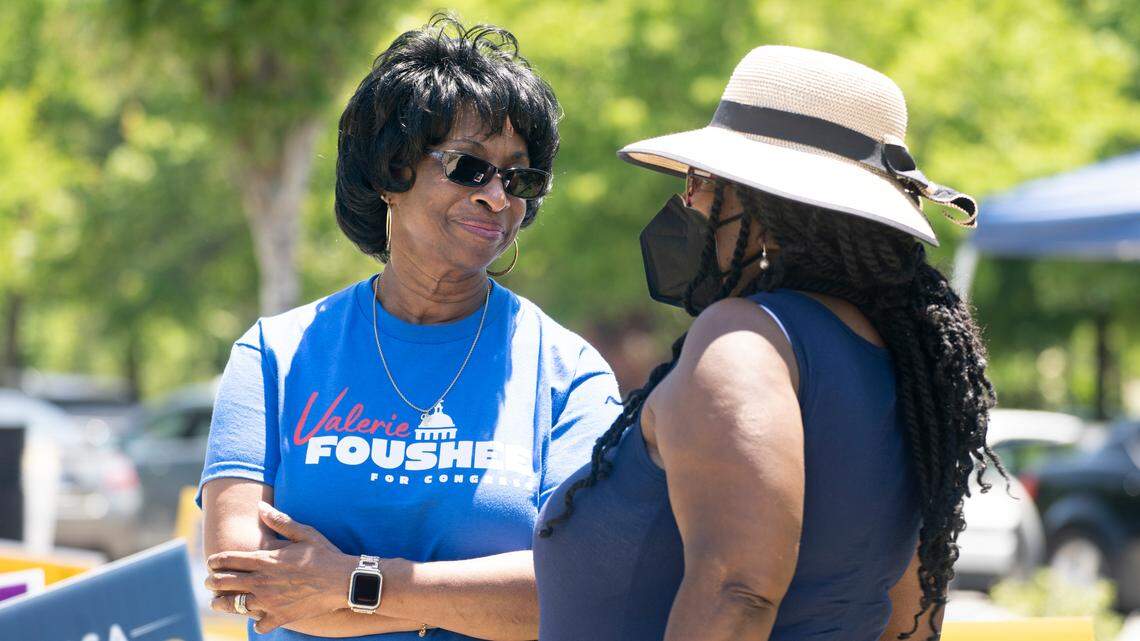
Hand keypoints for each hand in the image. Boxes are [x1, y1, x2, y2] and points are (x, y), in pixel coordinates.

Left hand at [206, 501, 357, 633]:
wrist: (343, 581)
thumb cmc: (325, 554)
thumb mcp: (304, 533)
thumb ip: (280, 521)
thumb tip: (260, 506)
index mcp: (264, 560)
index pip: (227, 560)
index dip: (214, 561)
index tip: (211, 562)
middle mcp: (261, 582)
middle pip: (223, 583)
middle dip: (212, 582)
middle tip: (209, 582)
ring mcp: (269, 601)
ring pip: (233, 606)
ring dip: (222, 603)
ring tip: (218, 602)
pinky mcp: (279, 616)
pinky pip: (258, 624)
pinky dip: (255, 621)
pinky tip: (256, 617)